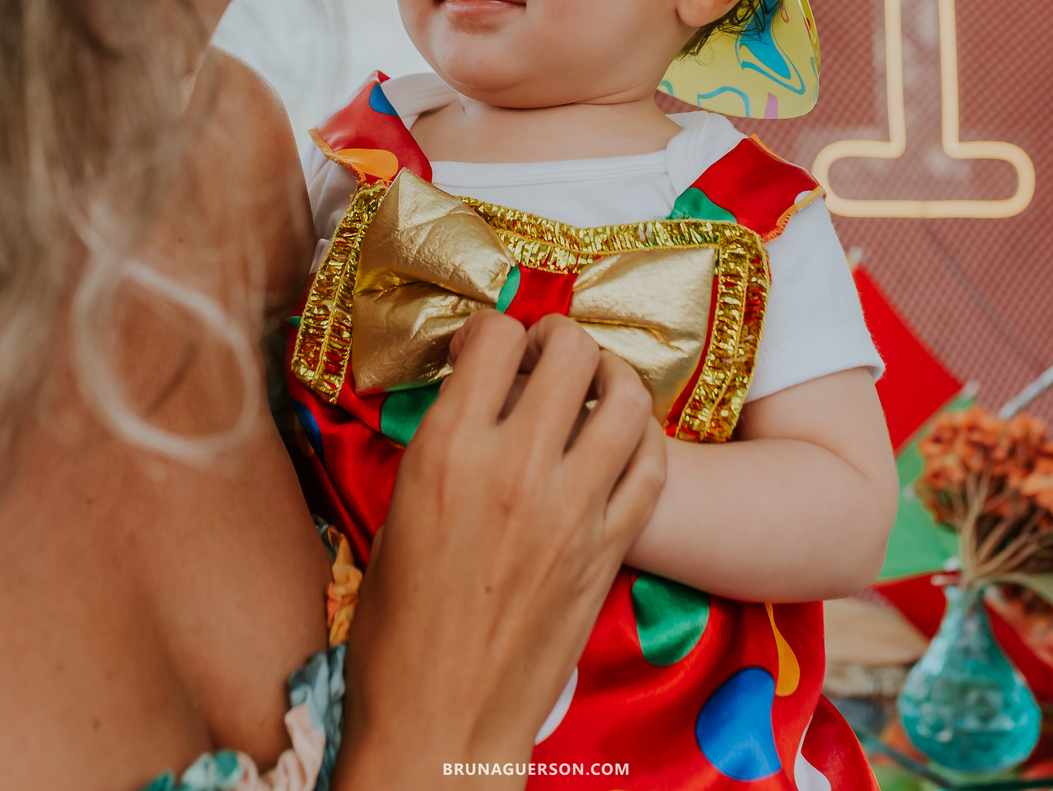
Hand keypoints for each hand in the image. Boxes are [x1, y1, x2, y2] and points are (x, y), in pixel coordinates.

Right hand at [334, 311, 664, 788]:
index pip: (494, 336)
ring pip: (626, 396)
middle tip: (543, 357)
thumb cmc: (399, 627)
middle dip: (557, 337)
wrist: (443, 722)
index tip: (486, 350)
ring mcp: (572, 508)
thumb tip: (479, 391)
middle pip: (569, 348)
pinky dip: (643, 438)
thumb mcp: (400, 509)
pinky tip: (621, 443)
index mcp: (448, 452)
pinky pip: (653, 464)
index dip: (491, 330)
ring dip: (610, 377)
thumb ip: (446, 439)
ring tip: (591, 388)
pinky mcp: (609, 549)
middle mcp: (515, 468)